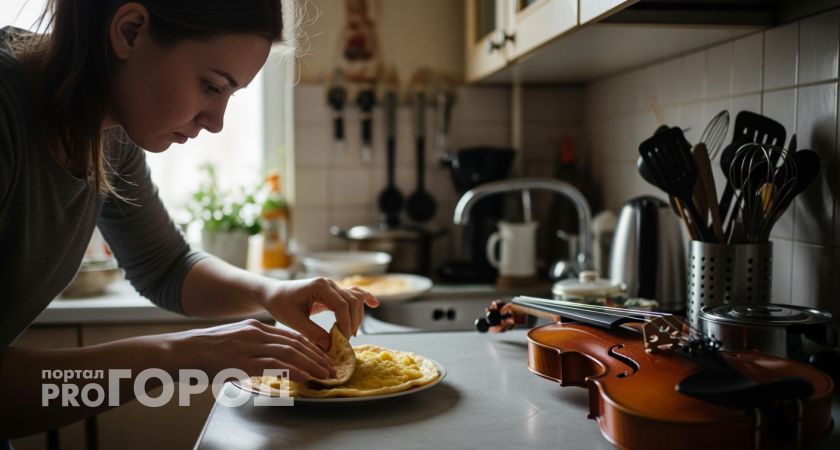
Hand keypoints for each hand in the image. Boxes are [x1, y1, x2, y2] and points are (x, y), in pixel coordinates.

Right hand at [162, 319, 335, 382]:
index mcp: (253, 327)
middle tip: (331, 367)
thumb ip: (249, 350)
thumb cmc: (201, 353)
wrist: (176, 352)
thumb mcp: (230, 344)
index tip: (323, 356)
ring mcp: (248, 346)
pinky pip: (274, 365)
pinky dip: (293, 371)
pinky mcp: (241, 361)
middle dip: (317, 355)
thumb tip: (266, 363)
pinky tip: (305, 378)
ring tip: (325, 374)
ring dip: (311, 364)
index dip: (310, 346)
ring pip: (289, 352)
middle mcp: (254, 333)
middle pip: (295, 342)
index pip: (289, 335)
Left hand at [261, 278, 379, 349]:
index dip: (345, 324)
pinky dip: (365, 298)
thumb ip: (312, 333)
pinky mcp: (334, 292)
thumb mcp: (293, 321)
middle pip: (352, 301)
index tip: (343, 340)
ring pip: (355, 298)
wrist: (274, 294)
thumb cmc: (280, 304)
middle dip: (352, 322)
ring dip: (357, 316)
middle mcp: (329, 283)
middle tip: (345, 341)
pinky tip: (375, 304)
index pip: (341, 305)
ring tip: (350, 334)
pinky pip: (354, 293)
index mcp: (319, 286)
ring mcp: (333, 286)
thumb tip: (329, 346)